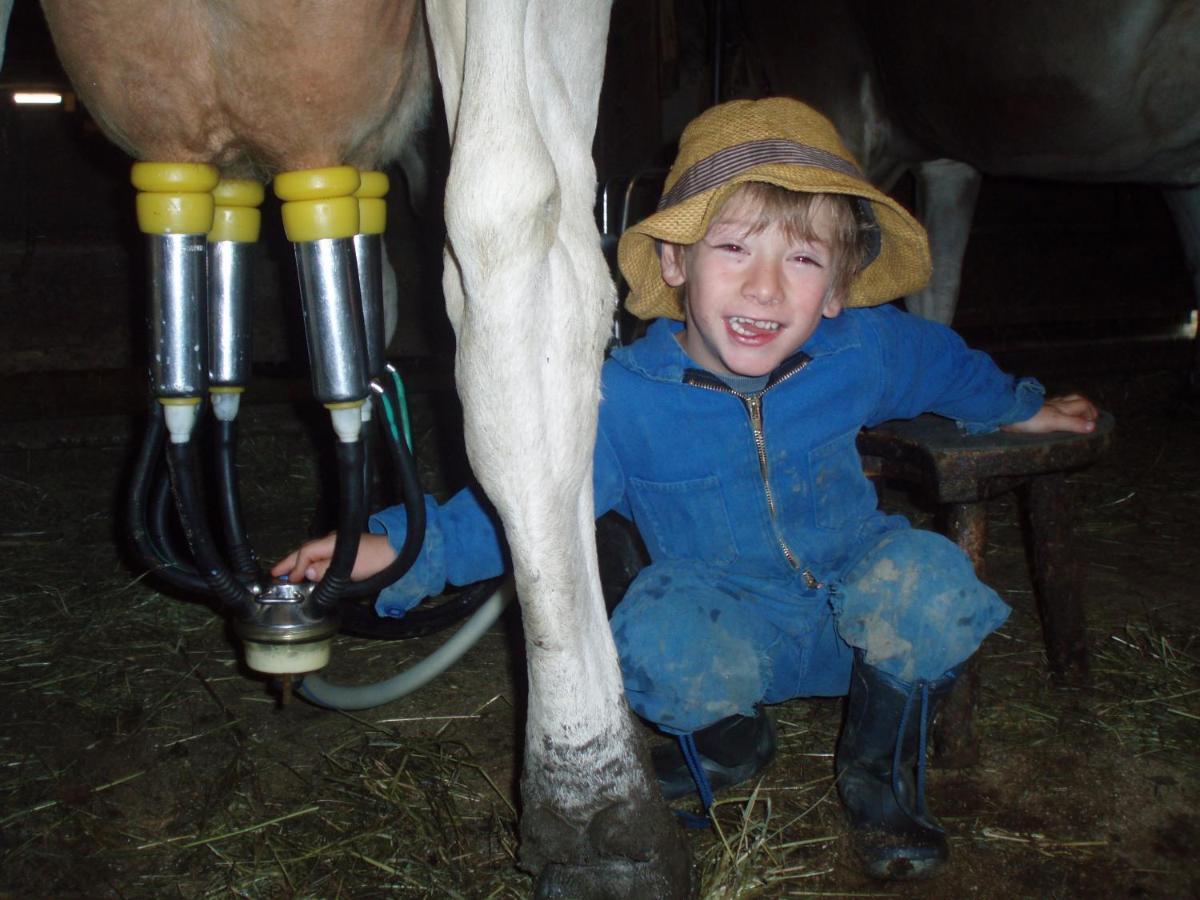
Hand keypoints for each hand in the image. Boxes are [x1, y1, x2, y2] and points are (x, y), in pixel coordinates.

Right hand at [270, 532, 396, 582]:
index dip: (295, 567)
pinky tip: (307, 571)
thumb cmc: (374, 559)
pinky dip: (310, 563)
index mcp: (330, 543)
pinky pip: (320, 556)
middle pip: (305, 551)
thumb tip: (305, 572)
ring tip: (287, 574)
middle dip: (289, 562)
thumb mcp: (348, 568)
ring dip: (299, 563)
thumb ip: (325, 570)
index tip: (287, 580)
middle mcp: (331, 541)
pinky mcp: (344, 551)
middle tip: (275, 573)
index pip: (305, 553)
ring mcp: (337, 545)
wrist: (395, 553)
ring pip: (312, 553)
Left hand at [1002, 393, 1098, 434]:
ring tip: (1074, 413)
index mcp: (1062, 407)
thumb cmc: (1031, 418)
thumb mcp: (1055, 422)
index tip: (1095, 420)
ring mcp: (1043, 406)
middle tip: (1089, 415)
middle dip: (1083, 405)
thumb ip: (1073, 424)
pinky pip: (1049, 406)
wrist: (1007, 413)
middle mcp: (1054, 404)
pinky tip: (1052, 415)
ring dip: (1070, 405)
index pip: (1082, 404)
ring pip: (1061, 401)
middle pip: (1073, 399)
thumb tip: (1093, 426)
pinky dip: (1056, 409)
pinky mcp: (1033, 409)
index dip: (1090, 410)